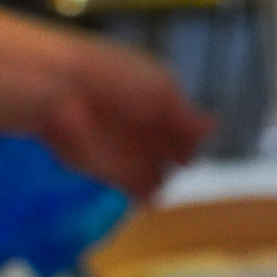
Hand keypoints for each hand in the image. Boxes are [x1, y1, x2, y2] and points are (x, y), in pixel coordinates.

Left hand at [36, 35, 213, 198]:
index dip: (192, 134)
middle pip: (171, 150)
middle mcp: (144, 126)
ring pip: (158, 172)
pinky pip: (139, 190)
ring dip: (164, 178)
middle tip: (181, 159)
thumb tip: (216, 126)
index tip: (195, 140)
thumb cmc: (115, 79)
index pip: (184, 123)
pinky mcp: (113, 174)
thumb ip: (188, 115)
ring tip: (163, 176)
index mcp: (156, 97)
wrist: (61, 91)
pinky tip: (152, 198)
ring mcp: (130, 151)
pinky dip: (148, 196)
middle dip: (180, 156)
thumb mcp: (162, 89)